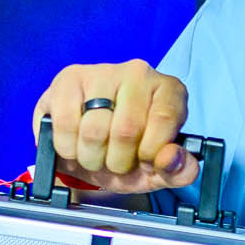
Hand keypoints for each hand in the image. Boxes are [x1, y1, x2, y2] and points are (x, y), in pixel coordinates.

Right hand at [30, 59, 201, 193]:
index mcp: (169, 91)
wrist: (91, 150)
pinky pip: (65, 123)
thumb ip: (179, 171)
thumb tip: (172, 157)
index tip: (144, 162)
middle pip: (126, 129)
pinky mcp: (69, 79)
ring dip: (91, 158)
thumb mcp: (159, 171)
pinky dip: (67, 148)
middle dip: (118, 161)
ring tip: (95, 156)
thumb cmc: (130, 156)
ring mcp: (102, 72)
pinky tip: (74, 146)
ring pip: (94, 129)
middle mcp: (138, 74)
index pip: (165, 119)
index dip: (150, 152)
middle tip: (115, 162)